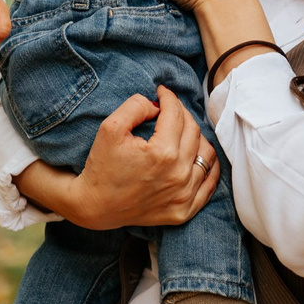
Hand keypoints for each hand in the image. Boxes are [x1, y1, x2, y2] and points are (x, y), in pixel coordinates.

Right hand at [15, 85, 218, 228]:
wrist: (95, 206)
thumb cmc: (101, 166)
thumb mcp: (110, 128)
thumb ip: (136, 106)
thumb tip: (157, 105)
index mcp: (162, 153)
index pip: (176, 114)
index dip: (169, 98)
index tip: (162, 93)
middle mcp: (179, 174)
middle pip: (193, 131)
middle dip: (181, 113)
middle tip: (169, 109)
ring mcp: (184, 195)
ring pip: (206, 154)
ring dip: (197, 137)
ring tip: (182, 131)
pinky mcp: (184, 210)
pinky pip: (209, 183)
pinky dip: (209, 166)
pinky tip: (198, 155)